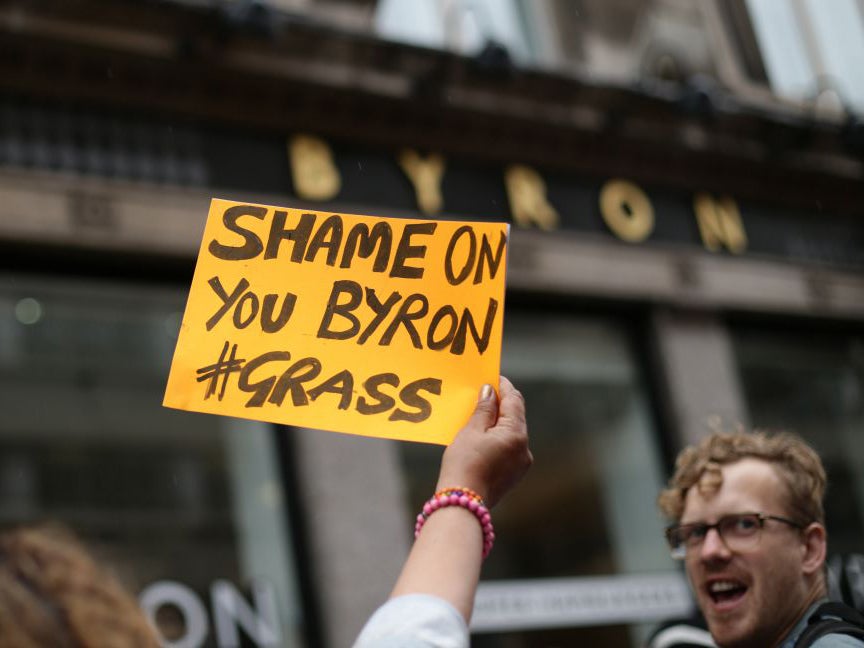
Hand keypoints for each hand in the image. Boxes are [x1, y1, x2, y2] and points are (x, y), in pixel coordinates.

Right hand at [436, 375, 531, 507]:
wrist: (463, 505)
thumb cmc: (464, 464)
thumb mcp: (471, 431)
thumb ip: (484, 409)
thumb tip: (490, 391)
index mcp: (516, 434)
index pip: (514, 400)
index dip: (503, 386)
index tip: (492, 377)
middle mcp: (525, 448)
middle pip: (515, 416)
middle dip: (500, 404)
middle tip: (483, 392)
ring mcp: (521, 463)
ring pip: (512, 433)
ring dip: (498, 421)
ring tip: (479, 414)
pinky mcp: (514, 475)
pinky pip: (508, 447)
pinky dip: (497, 437)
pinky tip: (482, 436)